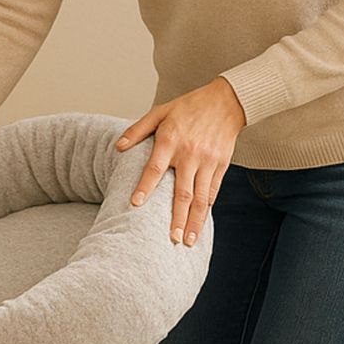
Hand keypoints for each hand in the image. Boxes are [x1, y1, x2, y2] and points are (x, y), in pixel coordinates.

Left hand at [114, 78, 247, 246]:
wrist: (226, 102)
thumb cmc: (188, 107)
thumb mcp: (160, 111)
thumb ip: (138, 130)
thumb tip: (117, 147)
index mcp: (171, 140)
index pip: (155, 168)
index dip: (145, 186)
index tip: (135, 204)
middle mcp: (190, 154)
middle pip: (182, 191)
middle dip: (177, 218)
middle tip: (171, 238)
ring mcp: (208, 161)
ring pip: (201, 198)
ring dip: (194, 221)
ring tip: (187, 241)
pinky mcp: (221, 166)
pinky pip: (213, 192)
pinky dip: (207, 210)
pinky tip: (200, 224)